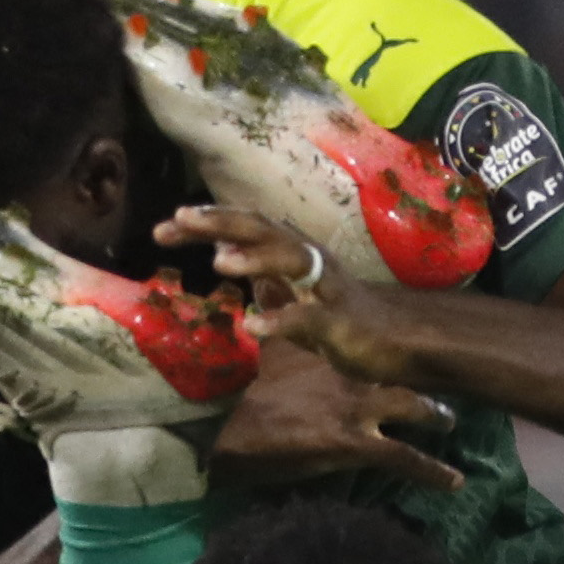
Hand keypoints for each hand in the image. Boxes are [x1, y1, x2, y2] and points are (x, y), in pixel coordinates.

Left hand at [166, 203, 418, 388]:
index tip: (163, 228)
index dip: (206, 223)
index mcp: (294, 253)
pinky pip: (310, 317)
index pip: (244, 228)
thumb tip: (225, 254)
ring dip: (255, 259)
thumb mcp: (291, 293)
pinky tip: (252, 328)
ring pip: (291, 261)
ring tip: (219, 263)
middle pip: (262, 230)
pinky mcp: (342, 322)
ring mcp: (327, 288)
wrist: (400, 343)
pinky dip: (281, 321)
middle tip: (178, 220)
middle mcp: (310, 260)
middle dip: (220, 223)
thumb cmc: (345, 319)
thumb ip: (261, 276)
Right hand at [206, 330, 463, 494]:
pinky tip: (455, 484)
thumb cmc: (245, 393)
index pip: (365, 343)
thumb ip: (272, 315)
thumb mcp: (262, 349)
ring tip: (450, 423)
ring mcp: (358, 410)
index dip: (385, 345)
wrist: (234, 428)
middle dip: (421, 373)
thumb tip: (263, 278)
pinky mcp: (357, 444)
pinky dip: (431, 472)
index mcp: (331, 353)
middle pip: (398, 371)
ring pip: (410, 409)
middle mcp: (351, 376)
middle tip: (438, 377)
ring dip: (433, 416)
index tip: (404, 341)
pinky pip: (405, 460)